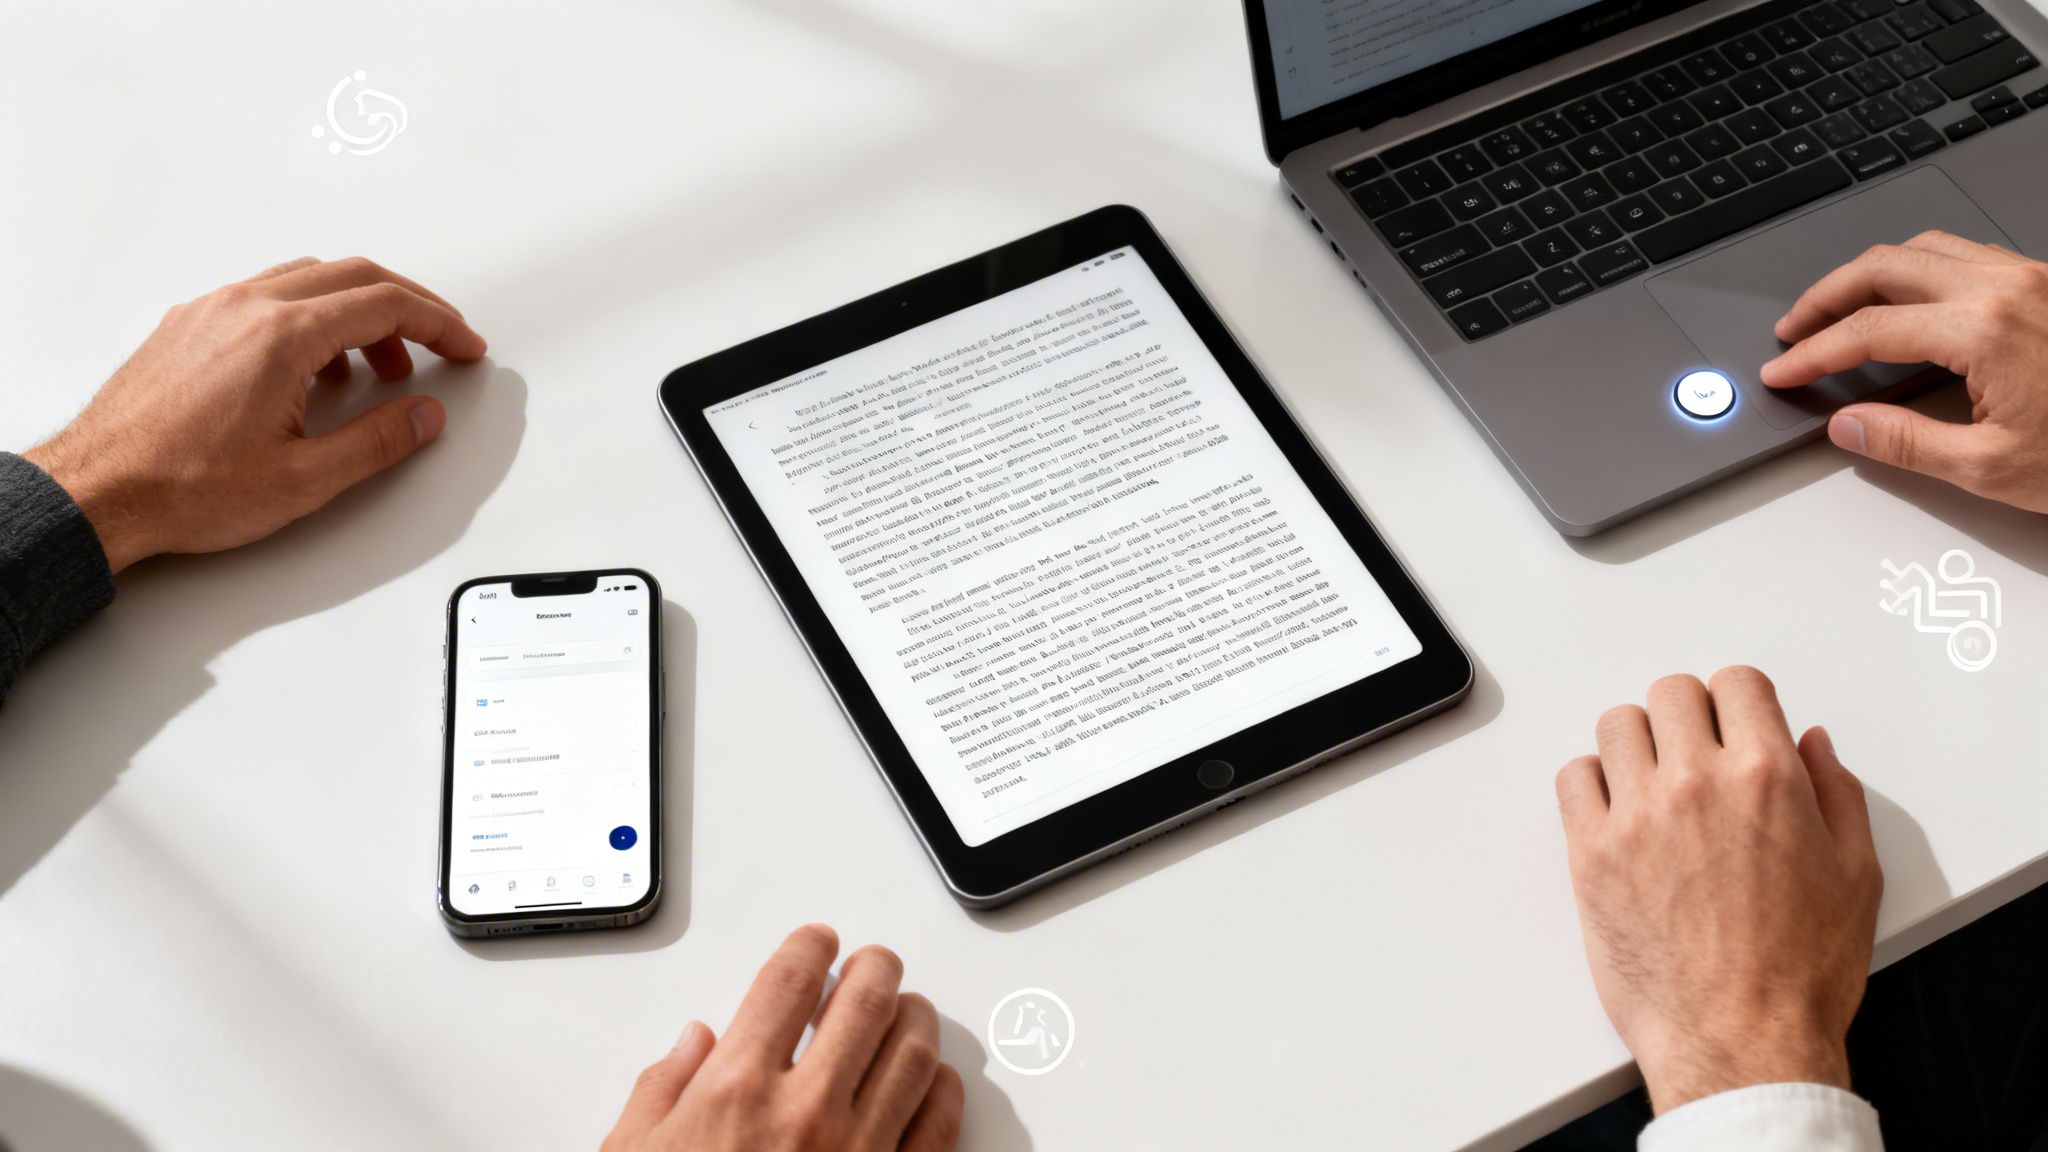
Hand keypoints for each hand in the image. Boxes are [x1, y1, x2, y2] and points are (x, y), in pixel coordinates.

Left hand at [21, 257, 487, 572]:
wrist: (98, 493)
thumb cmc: (184, 487)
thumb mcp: (306, 479)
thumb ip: (379, 442)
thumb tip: (424, 417)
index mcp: (282, 336)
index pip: (385, 304)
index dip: (439, 323)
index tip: (464, 346)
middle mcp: (245, 307)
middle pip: (353, 276)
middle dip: (409, 308)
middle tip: (439, 343)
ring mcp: (212, 310)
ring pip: (308, 281)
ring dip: (358, 312)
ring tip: (377, 369)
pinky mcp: (189, 325)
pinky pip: (266, 296)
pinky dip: (310, 317)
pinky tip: (313, 368)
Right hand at [602, 925, 961, 1151]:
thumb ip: (660, 1093)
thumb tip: (691, 1044)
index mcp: (735, 1092)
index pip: (789, 981)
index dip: (810, 946)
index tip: (818, 941)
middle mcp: (806, 1113)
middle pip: (866, 999)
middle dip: (873, 968)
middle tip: (871, 964)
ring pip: (916, 1049)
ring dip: (914, 1017)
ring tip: (904, 1010)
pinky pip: (940, 1119)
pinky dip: (941, 1084)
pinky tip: (929, 1077)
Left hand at [1554, 667, 1881, 1113]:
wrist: (1740, 1040)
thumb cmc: (1800, 972)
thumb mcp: (1857, 874)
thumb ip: (1836, 793)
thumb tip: (1812, 744)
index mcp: (1768, 778)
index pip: (1736, 683)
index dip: (1738, 703)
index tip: (1735, 726)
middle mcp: (1697, 783)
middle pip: (1671, 693)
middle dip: (1688, 717)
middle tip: (1696, 758)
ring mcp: (1636, 815)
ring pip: (1616, 725)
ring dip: (1636, 746)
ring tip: (1654, 787)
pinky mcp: (1590, 852)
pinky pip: (1572, 778)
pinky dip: (1591, 785)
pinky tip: (1617, 815)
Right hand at [1762, 230, 2047, 510]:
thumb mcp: (1991, 468)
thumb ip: (1905, 442)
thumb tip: (1849, 424)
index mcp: (1985, 329)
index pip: (1869, 330)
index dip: (1813, 352)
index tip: (1784, 371)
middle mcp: (2008, 287)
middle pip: (1885, 266)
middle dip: (1827, 296)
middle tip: (1794, 329)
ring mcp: (2033, 278)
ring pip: (1925, 248)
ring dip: (1870, 274)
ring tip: (1839, 308)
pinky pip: (1965, 255)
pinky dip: (1916, 271)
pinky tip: (1906, 302)